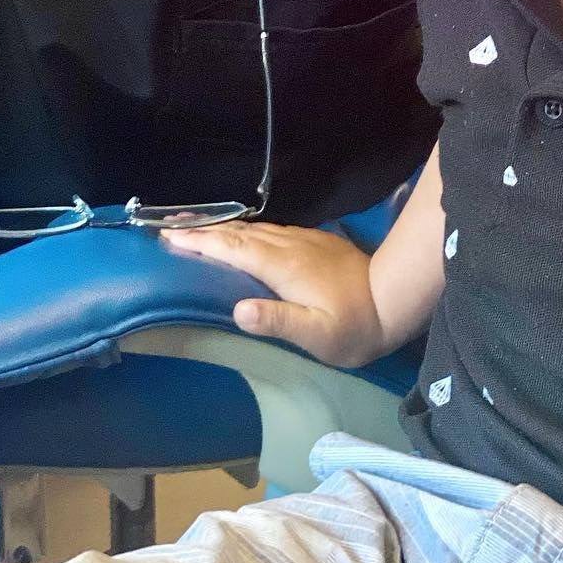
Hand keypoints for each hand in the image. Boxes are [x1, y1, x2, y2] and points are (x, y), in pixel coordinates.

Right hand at [162, 221, 387, 366]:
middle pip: (238, 233)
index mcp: (282, 266)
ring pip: (253, 229)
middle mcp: (288, 245)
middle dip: (202, 230)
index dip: (200, 243)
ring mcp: (302, 239)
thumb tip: (238, 310)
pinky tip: (241, 235)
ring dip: (222, 228)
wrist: (394, 299)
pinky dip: (245, 231)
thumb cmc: (353, 326)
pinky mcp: (313, 240)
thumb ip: (278, 321)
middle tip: (168, 227)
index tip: (169, 237)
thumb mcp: (316, 335)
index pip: (233, 249)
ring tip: (195, 227)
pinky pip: (269, 230)